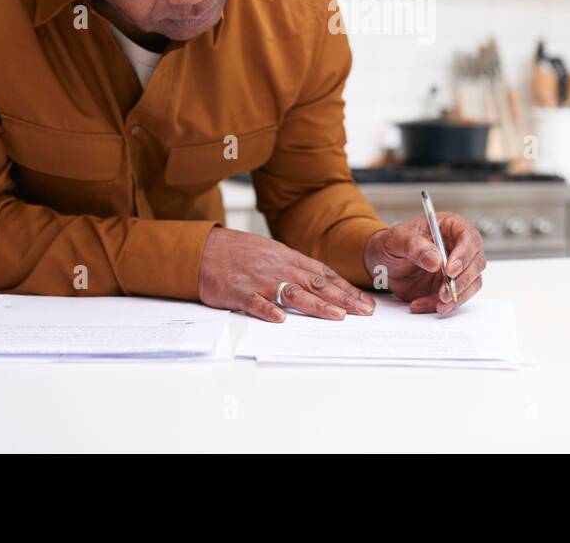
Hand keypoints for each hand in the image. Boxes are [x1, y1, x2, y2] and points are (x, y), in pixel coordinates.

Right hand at [197, 227, 375, 322]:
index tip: (365, 301)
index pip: (323, 274)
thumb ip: (295, 267)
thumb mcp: (272, 253)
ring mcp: (259, 280)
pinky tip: (280, 319)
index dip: (346, 288)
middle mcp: (278, 268)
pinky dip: (268, 310)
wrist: (204, 249)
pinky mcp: (238, 291)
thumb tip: (322, 282)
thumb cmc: (239, 252)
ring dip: (316, 305)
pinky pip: (254, 301)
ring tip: (336, 316)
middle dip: (343, 298)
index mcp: (288, 258)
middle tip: (364, 312)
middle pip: (315, 284)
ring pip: (292, 293)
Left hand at [362, 212, 485, 314]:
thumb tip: (435, 260)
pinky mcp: (450, 286)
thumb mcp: (396, 239)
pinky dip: (441, 305)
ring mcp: (457, 268)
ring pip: (472, 284)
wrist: (383, 261)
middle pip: (476, 263)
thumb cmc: (392, 243)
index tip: (450, 269)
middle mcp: (458, 247)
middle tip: (444, 293)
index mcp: (450, 226)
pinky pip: (455, 299)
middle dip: (462, 281)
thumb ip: (414, 246)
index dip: (464, 254)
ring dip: (456, 297)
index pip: (468, 237)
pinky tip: (420, 303)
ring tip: (437, 303)